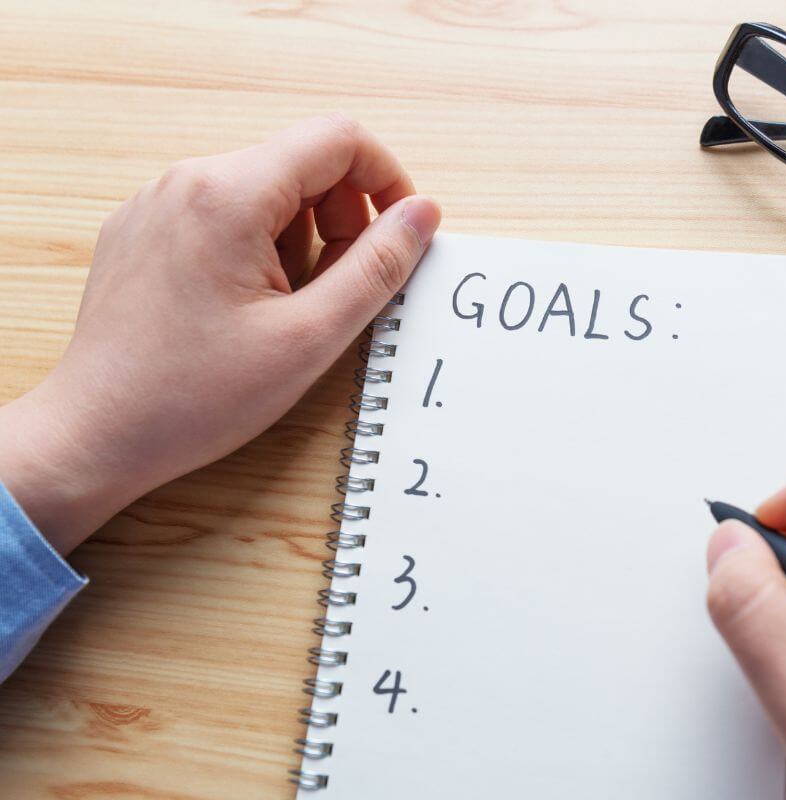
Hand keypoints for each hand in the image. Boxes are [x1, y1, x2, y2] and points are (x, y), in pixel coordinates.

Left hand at [0, 115, 440, 553]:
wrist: (94, 435)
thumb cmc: (193, 397)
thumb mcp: (310, 337)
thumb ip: (377, 268)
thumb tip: (423, 214)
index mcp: (228, 195)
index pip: (338, 140)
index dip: (387, 181)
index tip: (402, 235)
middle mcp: (187, 182)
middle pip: (302, 165)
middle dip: (342, 222)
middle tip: (338, 292)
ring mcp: (158, 204)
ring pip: (265, 193)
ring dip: (300, 241)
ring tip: (286, 311)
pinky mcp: (144, 231)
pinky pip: (225, 215)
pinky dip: (258, 250)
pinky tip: (246, 311)